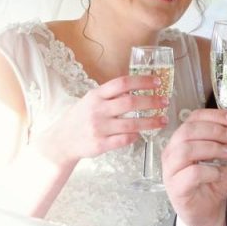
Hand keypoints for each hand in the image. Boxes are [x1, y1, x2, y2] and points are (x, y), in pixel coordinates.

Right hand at [31, 75, 167, 167]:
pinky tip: (142, 134)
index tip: (157, 81)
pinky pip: (124, 139)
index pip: (122, 83)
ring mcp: (98, 128)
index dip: (142, 81)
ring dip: (151, 122)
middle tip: (164, 101)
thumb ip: (110, 95)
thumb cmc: (80, 118)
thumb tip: (138, 88)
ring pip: (131, 124)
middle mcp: (97, 110)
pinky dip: (136, 136)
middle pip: (130, 102)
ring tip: (163, 120)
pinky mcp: (100, 144)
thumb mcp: (91, 100)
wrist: (62, 140)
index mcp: (96, 95)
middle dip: (151, 101)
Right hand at [162, 108, 226, 225]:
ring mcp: (171, 170)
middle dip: (215, 130)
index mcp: (183, 139)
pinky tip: (217, 174)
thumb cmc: (212, 181)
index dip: (214, 115)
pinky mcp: (176, 187)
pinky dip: (209, 171)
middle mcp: (172, 152)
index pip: (193, 118)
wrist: (209, 210)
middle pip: (188, 130)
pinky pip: (191, 172)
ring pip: (186, 149)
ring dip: (212, 148)